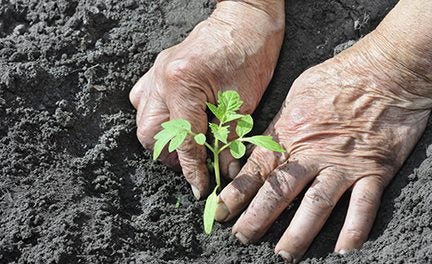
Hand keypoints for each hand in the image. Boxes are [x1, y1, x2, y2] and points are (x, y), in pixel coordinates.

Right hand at [129, 1, 284, 198]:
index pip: (183, 140)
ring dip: (163, 138)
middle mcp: (161, 79)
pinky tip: (177, 120)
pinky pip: (144, 100)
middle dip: (172, 155)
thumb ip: (229, 138)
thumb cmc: (250, 52)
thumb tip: (224, 169)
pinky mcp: (158, 70)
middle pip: (149, 134)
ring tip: (188, 143)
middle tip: (195, 162)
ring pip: (143, 119)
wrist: (245, 18)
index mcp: (183, 84)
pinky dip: (158, 117)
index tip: (200, 188)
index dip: (192, 170)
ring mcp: (155, 72)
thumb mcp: (244, 101)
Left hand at [215, 26, 431, 262]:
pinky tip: (344, 251)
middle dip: (256, 218)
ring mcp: (343, 163)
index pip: (255, 171)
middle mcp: (312, 153)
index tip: (219, 213)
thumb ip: (279, 124)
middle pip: (279, 193)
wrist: (386, 69)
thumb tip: (261, 144)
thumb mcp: (296, 94)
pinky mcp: (374, 169)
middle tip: (242, 238)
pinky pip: (363, 205)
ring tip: (283, 255)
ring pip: (315, 205)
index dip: (235, 195)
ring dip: (297, 233)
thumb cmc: (337, 76)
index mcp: (289, 134)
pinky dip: (354, 229)